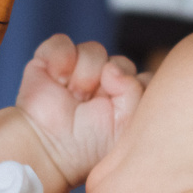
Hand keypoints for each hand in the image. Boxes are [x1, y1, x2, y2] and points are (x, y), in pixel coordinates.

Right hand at [12, 34, 140, 192]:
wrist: (47, 150)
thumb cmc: (87, 145)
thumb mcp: (125, 126)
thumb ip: (135, 92)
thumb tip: (111, 68)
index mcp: (125, 99)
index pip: (145, 78)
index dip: (136, 86)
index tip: (121, 108)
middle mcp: (103, 83)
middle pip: (122, 62)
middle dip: (110, 82)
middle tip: (93, 105)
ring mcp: (77, 70)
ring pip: (94, 49)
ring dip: (85, 74)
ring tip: (74, 96)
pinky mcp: (51, 61)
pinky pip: (62, 42)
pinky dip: (61, 58)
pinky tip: (58, 79)